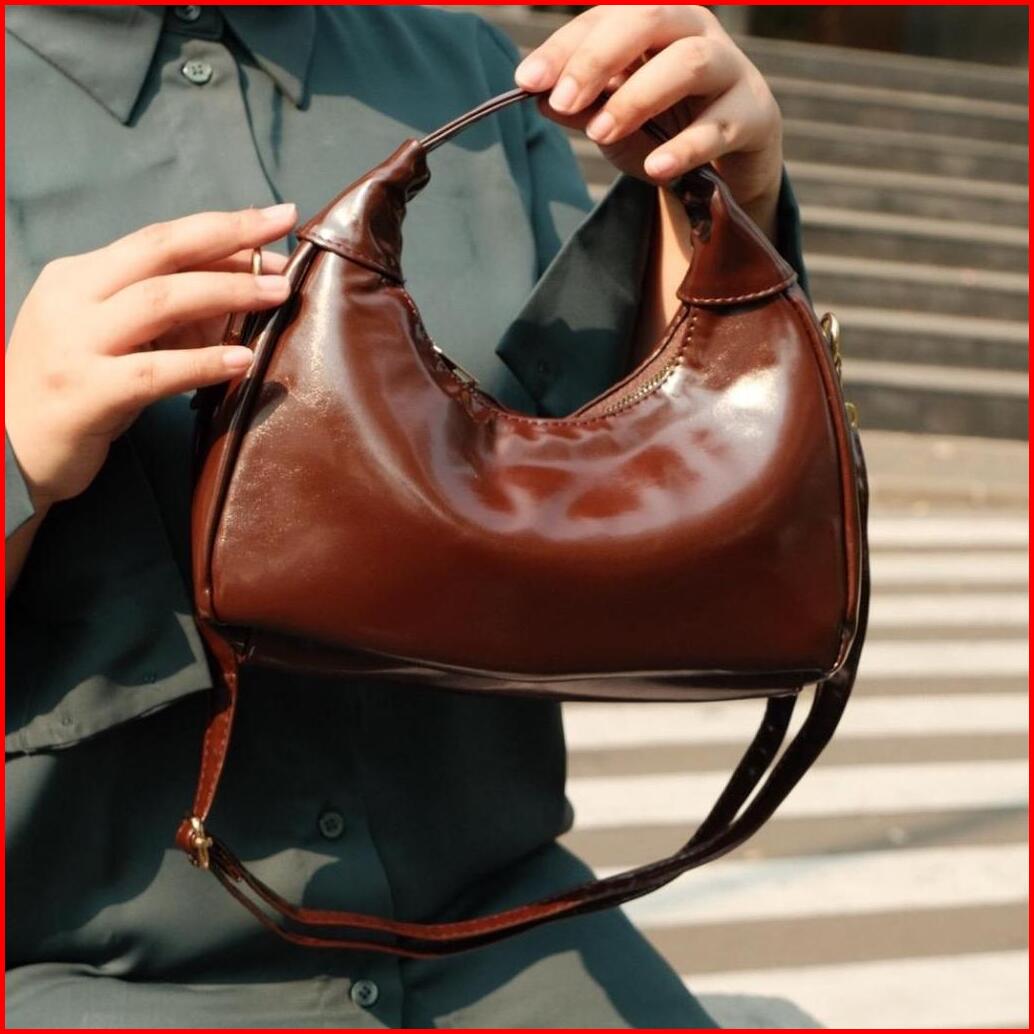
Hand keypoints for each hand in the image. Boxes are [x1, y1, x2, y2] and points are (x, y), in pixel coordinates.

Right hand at [5, 204, 297, 513]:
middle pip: (160, 251)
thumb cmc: (76, 389)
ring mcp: (75, 345)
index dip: (219, 227)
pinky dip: (203, 363)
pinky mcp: (86, 393)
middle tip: (284, 228)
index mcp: (79, 275)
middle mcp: (73, 299)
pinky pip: (155, 373)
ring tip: (279, 293)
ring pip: (161, 302)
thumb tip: (246, 289)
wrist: (8, 450)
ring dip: (228, 293)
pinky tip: (244, 361)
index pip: (158, 240)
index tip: (274, 218)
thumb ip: (169, 313)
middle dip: (228, 235)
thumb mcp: (116, 338)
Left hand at [515, 5, 782, 235]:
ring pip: (689, 62)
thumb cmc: (665, 129)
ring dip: (639, 96)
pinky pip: (720, 126)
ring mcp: (731, 70)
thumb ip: (580, 107)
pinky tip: (656, 168)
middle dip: (598, 58)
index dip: (565, 46)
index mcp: (656, 21)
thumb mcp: (614, 120)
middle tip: (564, 101)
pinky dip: (685, 147)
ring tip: (601, 134)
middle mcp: (696, 32)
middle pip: (648, 18)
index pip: (605, 17)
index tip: (528, 80)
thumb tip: (538, 95)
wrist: (727, 168)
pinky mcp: (755, 115)